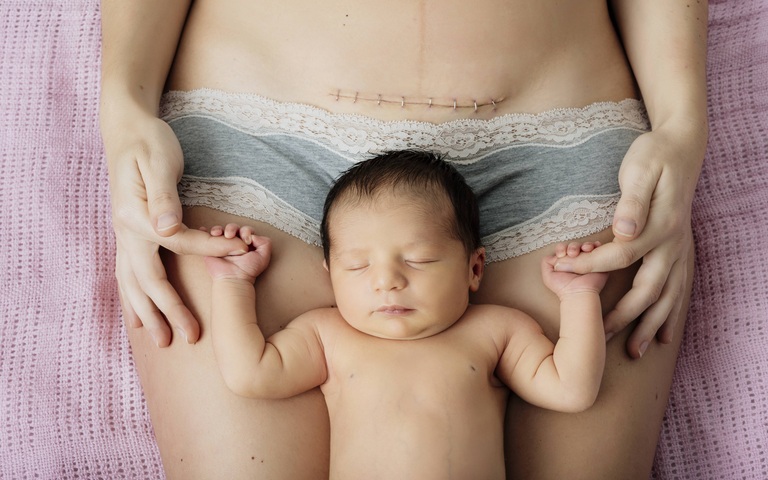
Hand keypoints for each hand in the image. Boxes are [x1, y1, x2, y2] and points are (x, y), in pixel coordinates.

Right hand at [103, 111, 246, 346]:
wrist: (126, 129)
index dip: (212, 249)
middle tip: (189, 338)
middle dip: (168, 311)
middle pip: (148, 280)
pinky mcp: (128, 235)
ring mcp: (123, 236)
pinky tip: (136, 316)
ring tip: (159, 340)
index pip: (179, 242)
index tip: (242, 252)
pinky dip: (133, 298)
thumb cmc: (148, 142)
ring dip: (146, 314)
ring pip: (132, 284)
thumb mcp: (158, 162)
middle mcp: (125, 231)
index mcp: (135, 216)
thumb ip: (163, 197)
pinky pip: (127, 275)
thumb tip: (168, 228)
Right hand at [203, 224, 271, 281]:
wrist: (234, 278)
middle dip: (232, 228)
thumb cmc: (248, 270)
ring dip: (219, 228)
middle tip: (230, 235)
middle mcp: (234, 242)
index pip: (246, 230)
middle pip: (232, 227)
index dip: (246, 231)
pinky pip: (207, 237)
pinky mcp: (212, 248)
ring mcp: (222, 244)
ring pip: (220, 230)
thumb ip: (265, 243)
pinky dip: (204, 231)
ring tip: (218, 233)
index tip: (246, 240)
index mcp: (246, 242)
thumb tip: (253, 235)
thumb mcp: (263, 257)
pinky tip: (205, 229)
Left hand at [542, 242, 608, 298]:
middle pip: (574, 246)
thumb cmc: (562, 287)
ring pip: (586, 246)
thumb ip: (546, 262)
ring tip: (585, 250)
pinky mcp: (597, 262)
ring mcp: (587, 260)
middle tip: (572, 254)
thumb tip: (555, 254)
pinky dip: (596, 245)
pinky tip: (593, 247)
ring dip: (585, 245)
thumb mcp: (548, 275)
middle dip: (573, 247)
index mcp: (565, 261)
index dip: (562, 248)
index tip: (561, 254)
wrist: (577, 293)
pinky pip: (598, 249)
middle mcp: (576, 259)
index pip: (563, 248)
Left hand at [551, 126, 704, 357]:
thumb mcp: (640, 170)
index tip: (563, 271)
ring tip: (635, 352)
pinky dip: (672, 315)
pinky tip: (667, 335)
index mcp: (661, 226)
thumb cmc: (654, 155)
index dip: (590, 266)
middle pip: (647, 289)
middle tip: (598, 339)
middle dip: (622, 316)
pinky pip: (680, 290)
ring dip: (651, 326)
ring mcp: (681, 250)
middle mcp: (674, 244)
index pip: (620, 256)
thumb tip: (624, 230)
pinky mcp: (682, 251)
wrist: (683, 146)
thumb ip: (633, 201)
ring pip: (668, 298)